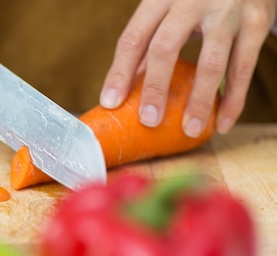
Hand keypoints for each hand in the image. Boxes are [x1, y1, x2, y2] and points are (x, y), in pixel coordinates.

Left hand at [100, 0, 276, 135]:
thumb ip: (150, 40)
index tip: (110, 103)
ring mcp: (227, 11)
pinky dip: (233, 99)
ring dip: (199, 102)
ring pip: (211, 63)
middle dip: (155, 88)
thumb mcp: (170, 7)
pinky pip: (243, 68)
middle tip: (148, 121)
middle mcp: (192, 0)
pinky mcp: (257, 22)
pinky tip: (223, 121)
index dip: (120, 72)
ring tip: (190, 130)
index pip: (134, 37)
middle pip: (165, 47)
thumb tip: (123, 86)